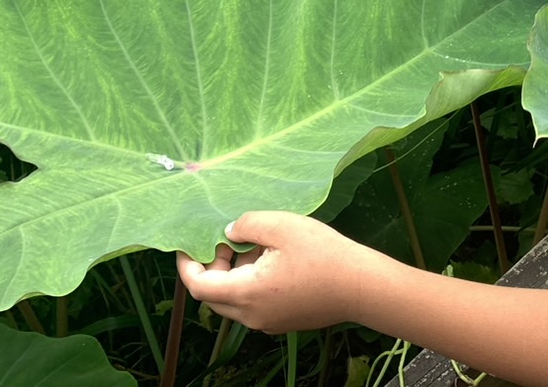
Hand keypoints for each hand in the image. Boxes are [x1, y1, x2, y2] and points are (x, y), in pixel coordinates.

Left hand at [176, 212, 382, 332]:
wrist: (361, 286)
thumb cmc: (322, 254)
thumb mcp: (282, 226)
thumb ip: (247, 225)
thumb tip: (230, 232)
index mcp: (246, 294)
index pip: (198, 287)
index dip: (187, 265)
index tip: (188, 243)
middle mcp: (251, 316)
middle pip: (214, 295)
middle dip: (212, 266)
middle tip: (227, 238)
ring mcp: (268, 322)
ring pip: (234, 300)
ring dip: (234, 273)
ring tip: (256, 243)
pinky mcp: (283, 321)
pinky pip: (253, 303)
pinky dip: (251, 282)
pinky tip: (273, 259)